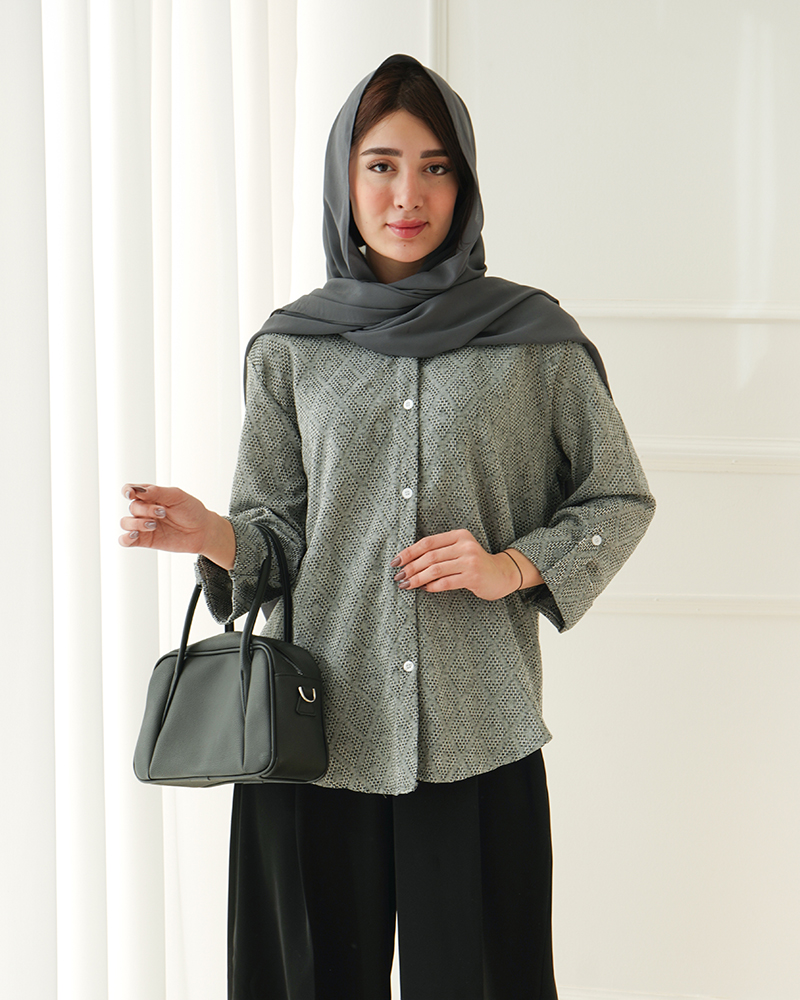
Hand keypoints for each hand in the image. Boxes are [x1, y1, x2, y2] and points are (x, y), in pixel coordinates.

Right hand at [118, 483, 234, 567]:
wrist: (203, 531)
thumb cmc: (191, 511)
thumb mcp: (177, 496)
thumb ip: (157, 492)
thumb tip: (138, 490)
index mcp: (151, 496)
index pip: (130, 490)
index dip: (127, 491)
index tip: (131, 494)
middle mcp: (145, 510)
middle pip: (133, 507)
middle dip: (146, 510)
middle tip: (163, 513)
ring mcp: (144, 525)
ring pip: (125, 523)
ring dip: (136, 523)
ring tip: (153, 525)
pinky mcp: (145, 540)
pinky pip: (126, 541)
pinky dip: (126, 538)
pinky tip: (135, 535)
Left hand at [391, 529, 539, 601]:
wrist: (502, 575)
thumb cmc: (474, 564)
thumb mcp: (459, 550)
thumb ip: (439, 551)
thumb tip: (408, 561)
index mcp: (459, 535)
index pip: (428, 542)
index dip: (409, 552)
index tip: (396, 561)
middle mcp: (465, 545)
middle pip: (430, 556)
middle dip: (410, 567)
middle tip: (398, 576)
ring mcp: (470, 561)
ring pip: (435, 570)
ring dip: (417, 578)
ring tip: (406, 585)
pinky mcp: (473, 577)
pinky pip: (446, 582)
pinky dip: (432, 586)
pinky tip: (424, 589)